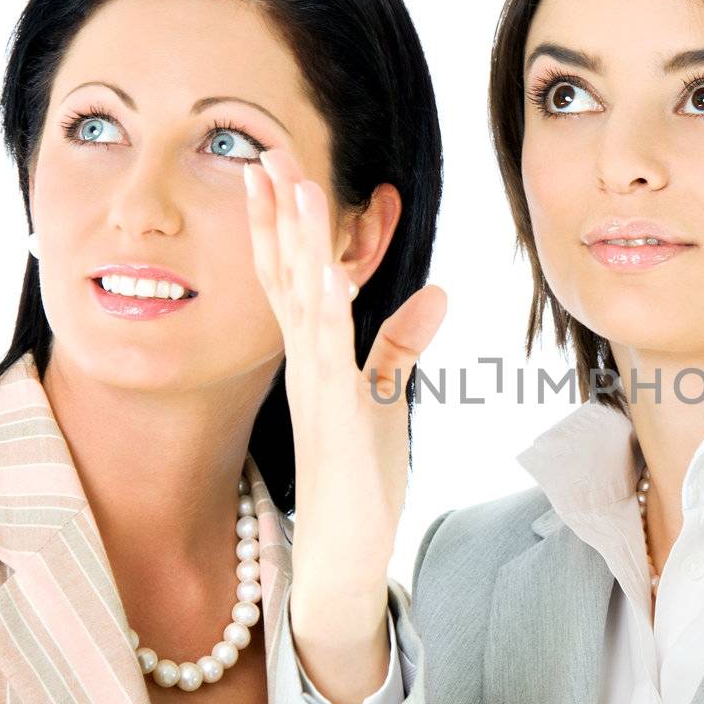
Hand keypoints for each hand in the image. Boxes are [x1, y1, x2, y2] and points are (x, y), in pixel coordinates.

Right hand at [244, 148, 444, 703]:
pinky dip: (328, 313)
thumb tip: (438, 291)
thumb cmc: (360, 477)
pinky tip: (329, 276)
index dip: (283, 223)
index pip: (293, 275)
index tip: (274, 169)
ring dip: (298, 244)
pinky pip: (327, 356)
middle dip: (278, 213)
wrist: (342, 552)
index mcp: (314, 356)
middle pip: (286, 274)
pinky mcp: (334, 417)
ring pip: (301, 301)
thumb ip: (403, 343)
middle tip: (264, 151)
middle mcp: (305, 363)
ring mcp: (315, 388)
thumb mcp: (388, 396)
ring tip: (293, 187)